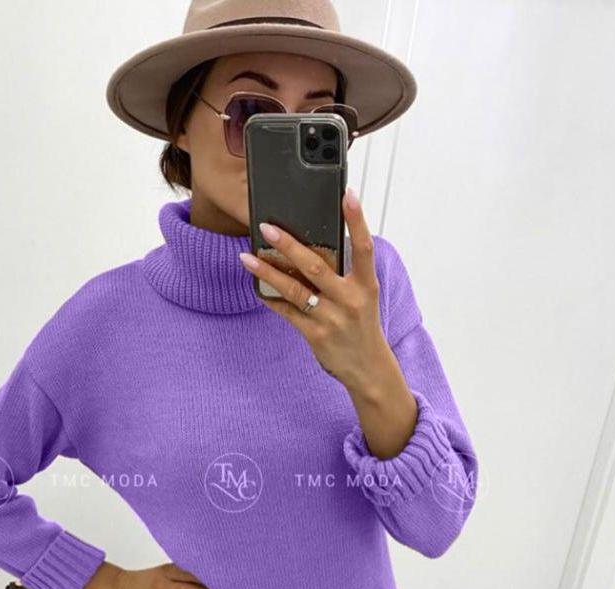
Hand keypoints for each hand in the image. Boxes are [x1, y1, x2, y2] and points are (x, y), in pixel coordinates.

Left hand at [237, 187, 388, 390]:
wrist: (368, 367)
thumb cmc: (362, 325)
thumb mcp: (363, 297)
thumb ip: (344, 274)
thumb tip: (311, 249)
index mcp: (366, 285)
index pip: (363, 247)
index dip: (356, 220)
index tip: (347, 194)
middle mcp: (350, 300)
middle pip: (316, 266)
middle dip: (289, 245)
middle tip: (268, 227)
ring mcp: (332, 319)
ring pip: (294, 290)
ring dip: (267, 272)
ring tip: (246, 257)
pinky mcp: (316, 335)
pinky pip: (288, 312)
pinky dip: (271, 298)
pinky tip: (257, 287)